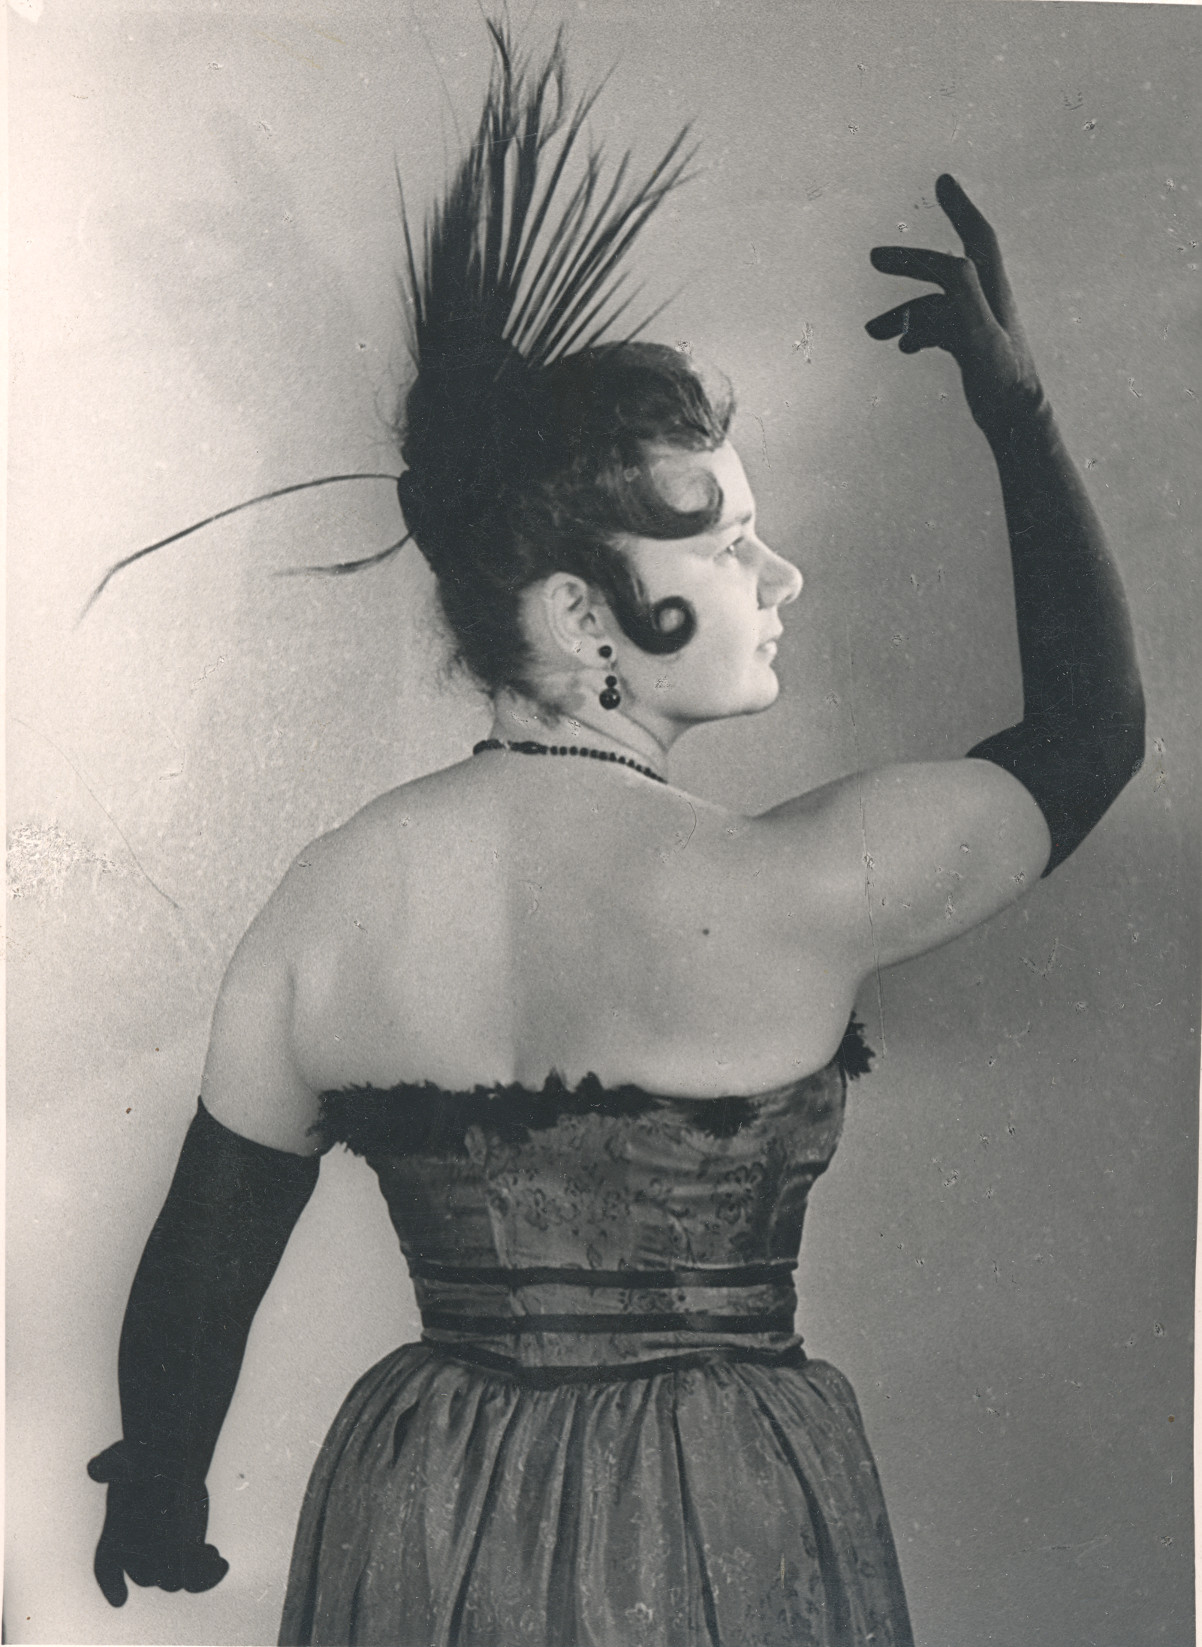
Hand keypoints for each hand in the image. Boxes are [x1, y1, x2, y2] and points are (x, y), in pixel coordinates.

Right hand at [87, 1442, 228, 1606]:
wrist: (166, 1461)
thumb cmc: (139, 1460)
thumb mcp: (124, 1458)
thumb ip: (112, 1465)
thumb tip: (94, 1470)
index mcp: (116, 1535)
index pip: (106, 1564)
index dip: (111, 1581)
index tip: (120, 1598)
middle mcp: (136, 1553)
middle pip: (147, 1575)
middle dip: (166, 1568)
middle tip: (188, 1551)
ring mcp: (161, 1556)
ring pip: (173, 1582)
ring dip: (192, 1575)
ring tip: (211, 1556)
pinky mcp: (185, 1554)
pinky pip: (194, 1579)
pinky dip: (208, 1576)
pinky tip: (221, 1562)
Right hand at [865, 174, 1043, 435]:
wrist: (1017, 420)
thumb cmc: (1003, 380)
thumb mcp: (981, 335)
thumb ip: (967, 295)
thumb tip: (951, 261)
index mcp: (991, 290)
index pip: (977, 237)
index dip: (960, 208)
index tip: (943, 182)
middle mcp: (985, 300)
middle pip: (943, 269)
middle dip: (909, 263)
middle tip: (874, 258)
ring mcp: (976, 322)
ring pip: (931, 306)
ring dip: (901, 314)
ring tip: (872, 333)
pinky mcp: (969, 345)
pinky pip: (935, 328)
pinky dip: (915, 333)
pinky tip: (901, 347)